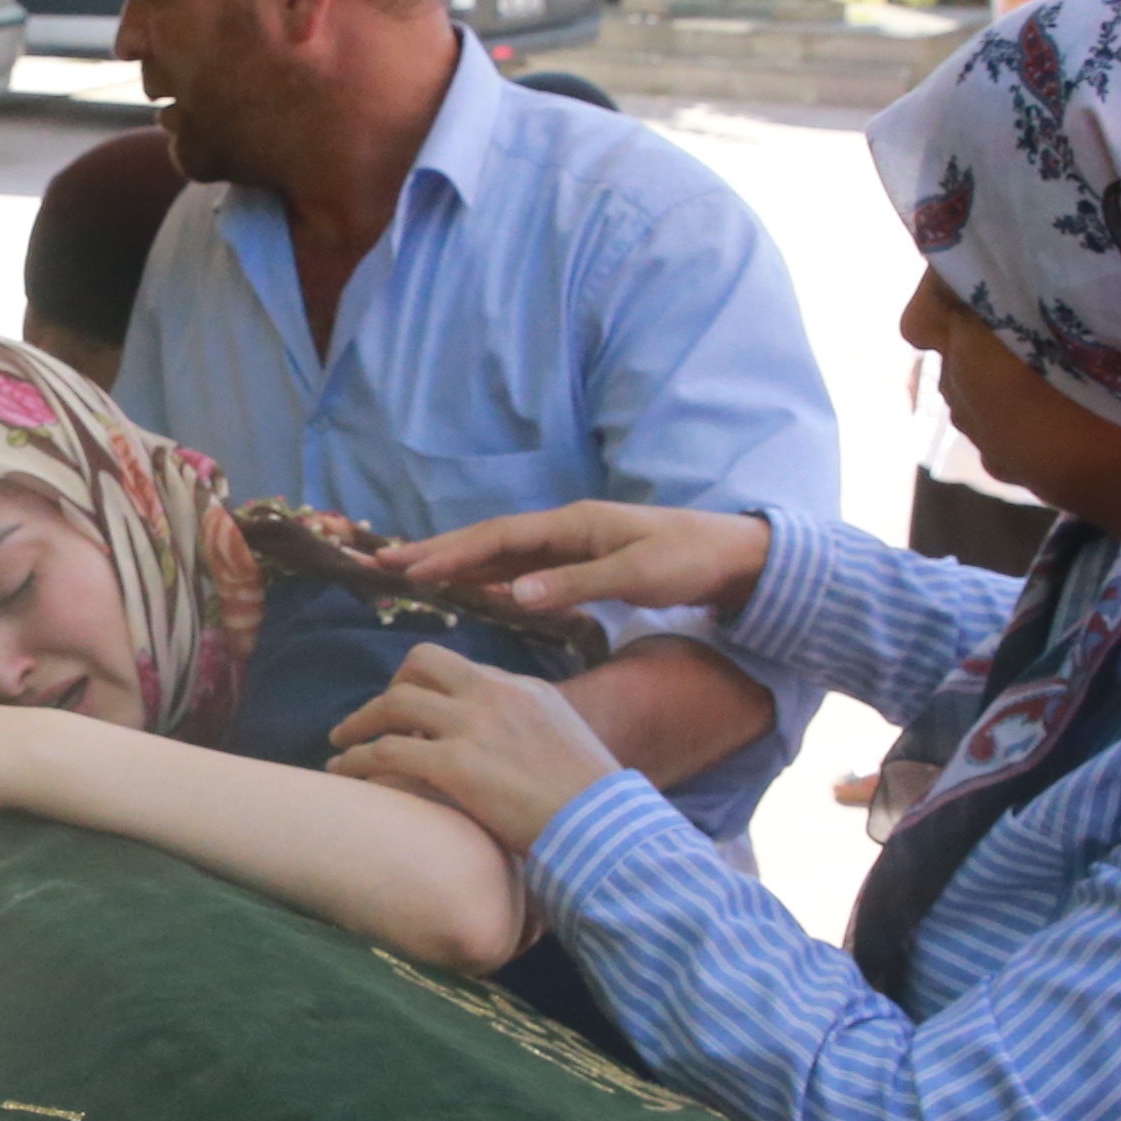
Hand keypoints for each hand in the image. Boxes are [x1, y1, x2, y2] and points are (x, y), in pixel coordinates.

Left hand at [328, 647, 621, 850]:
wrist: (602, 828)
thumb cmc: (591, 802)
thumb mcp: (564, 743)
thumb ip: (530, 731)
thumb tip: (510, 750)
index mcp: (522, 687)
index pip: (463, 671)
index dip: (430, 690)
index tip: (414, 715)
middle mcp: (493, 695)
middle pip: (421, 664)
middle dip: (391, 687)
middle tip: (374, 719)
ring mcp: (472, 727)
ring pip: (394, 704)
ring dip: (359, 723)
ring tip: (342, 745)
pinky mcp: (454, 765)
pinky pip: (386, 752)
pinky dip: (357, 760)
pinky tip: (345, 774)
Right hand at [370, 501, 771, 620]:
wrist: (736, 557)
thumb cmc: (690, 561)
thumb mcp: (637, 575)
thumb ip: (575, 585)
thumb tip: (515, 595)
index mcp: (574, 525)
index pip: (498, 538)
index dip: (451, 553)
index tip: (409, 569)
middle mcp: (566, 529)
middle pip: (489, 540)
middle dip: (437, 552)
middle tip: (385, 565)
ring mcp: (572, 545)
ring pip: (502, 554)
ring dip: (458, 564)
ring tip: (411, 575)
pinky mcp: (583, 563)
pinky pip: (523, 568)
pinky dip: (491, 577)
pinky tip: (471, 588)